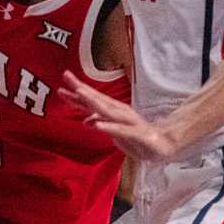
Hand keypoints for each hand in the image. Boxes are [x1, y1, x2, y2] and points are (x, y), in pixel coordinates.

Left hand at [60, 71, 178, 162]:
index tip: (61, 84)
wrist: (162, 146)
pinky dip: (108, 126)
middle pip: (98, 99)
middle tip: (66, 76)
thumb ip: (100, 124)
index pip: (92, 100)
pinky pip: (120, 130)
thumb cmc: (136, 138)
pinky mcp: (136, 134)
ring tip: (79, 93)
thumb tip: (85, 121)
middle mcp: (120, 112)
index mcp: (113, 111)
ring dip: (93, 101)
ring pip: (108, 110)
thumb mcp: (113, 132)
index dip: (76, 92)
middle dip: (82, 88)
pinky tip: (96, 123)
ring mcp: (128, 122)